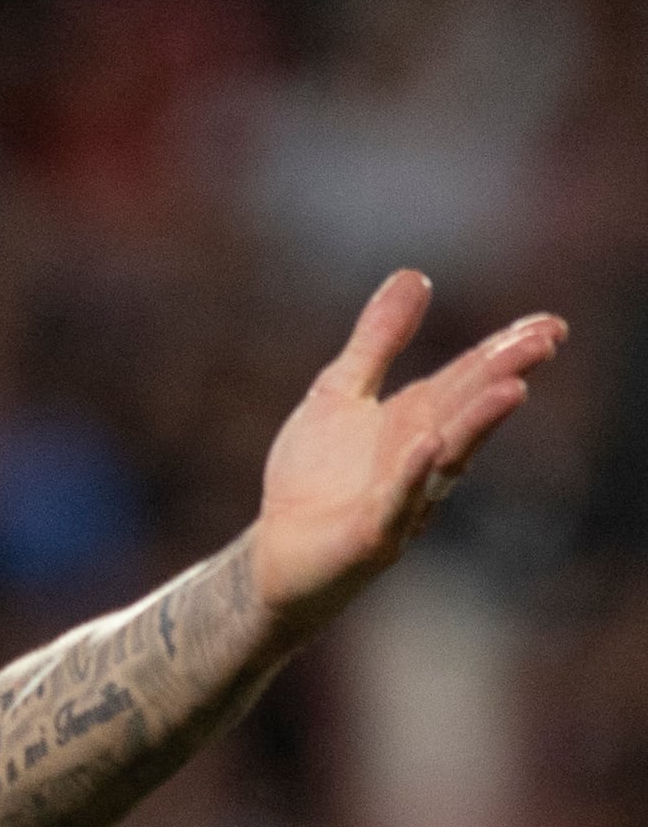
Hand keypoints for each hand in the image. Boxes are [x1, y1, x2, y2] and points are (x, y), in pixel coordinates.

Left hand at [251, 270, 564, 632]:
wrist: (276, 550)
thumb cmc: (315, 476)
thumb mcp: (341, 392)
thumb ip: (377, 340)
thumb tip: (415, 275)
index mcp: (417, 420)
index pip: (466, 380)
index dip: (504, 352)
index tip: (549, 324)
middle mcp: (422, 457)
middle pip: (466, 412)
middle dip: (503, 377)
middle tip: (544, 342)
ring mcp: (403, 498)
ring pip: (447, 457)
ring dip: (477, 424)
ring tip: (513, 389)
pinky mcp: (372, 535)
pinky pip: (396, 502)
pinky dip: (412, 474)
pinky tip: (426, 445)